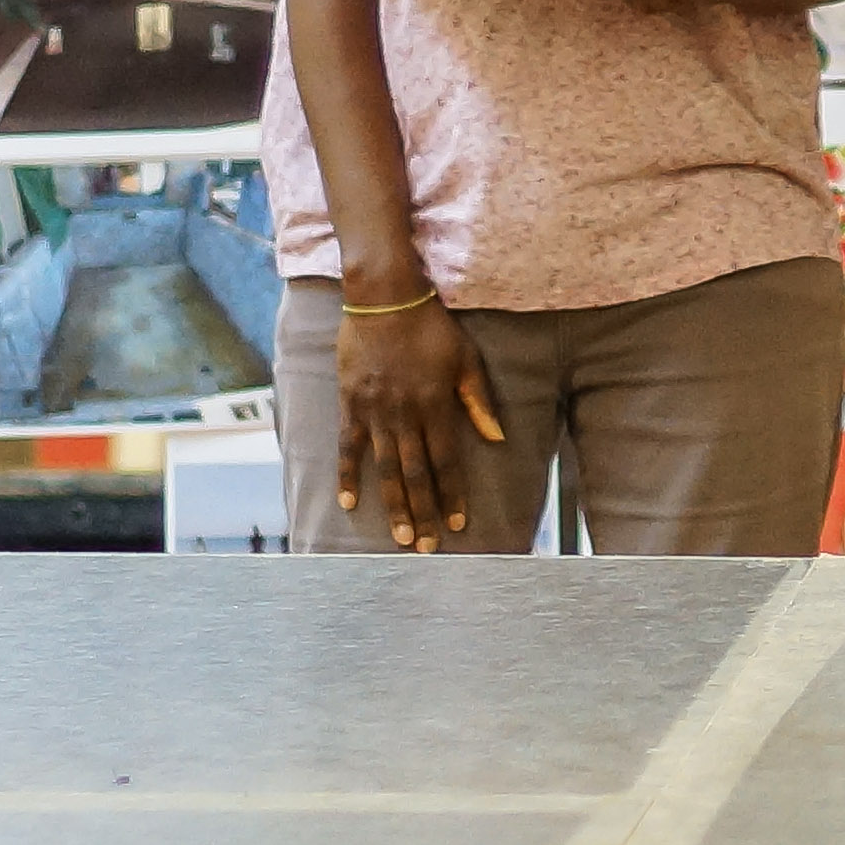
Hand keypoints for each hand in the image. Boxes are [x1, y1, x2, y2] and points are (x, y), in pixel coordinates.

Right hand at [333, 284, 506, 545]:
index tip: (458, 523)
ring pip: (385, 468)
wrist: (385, 298)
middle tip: (427, 546)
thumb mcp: (466, 359)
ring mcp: (375, 411)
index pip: (446, 461)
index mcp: (436, 405)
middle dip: (424, 512)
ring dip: (394, 505)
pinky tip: (349, 502)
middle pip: (416, 473)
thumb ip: (478, 401)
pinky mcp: (350, 403)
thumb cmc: (432, 328)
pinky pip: (348, 446)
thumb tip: (497, 439)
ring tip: (401, 536)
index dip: (453, 494)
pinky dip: (347, 475)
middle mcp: (405, 414)